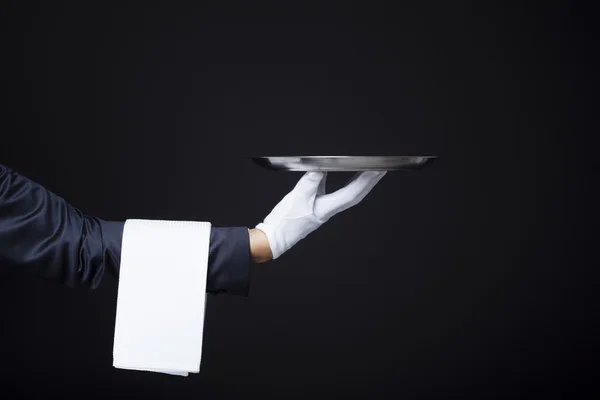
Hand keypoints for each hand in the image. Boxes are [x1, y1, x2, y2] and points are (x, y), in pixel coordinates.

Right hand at [255, 171, 386, 258]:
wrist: (274, 237)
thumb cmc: (285, 222)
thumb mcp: (296, 198)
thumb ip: (310, 182)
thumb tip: (320, 168)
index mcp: (327, 209)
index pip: (352, 193)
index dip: (366, 181)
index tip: (377, 170)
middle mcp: (329, 210)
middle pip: (354, 195)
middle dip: (369, 182)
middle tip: (380, 170)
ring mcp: (323, 210)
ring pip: (346, 195)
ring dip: (358, 183)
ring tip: (367, 172)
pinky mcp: (316, 207)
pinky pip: (335, 194)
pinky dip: (342, 184)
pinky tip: (341, 177)